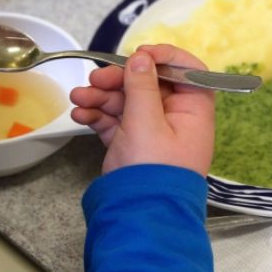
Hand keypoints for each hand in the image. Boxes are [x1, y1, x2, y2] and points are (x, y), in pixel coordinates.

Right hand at [70, 45, 214, 176]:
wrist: (139, 217)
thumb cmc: (152, 171)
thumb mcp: (147, 122)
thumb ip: (143, 86)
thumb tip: (143, 58)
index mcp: (192, 110)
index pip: (186, 71)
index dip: (164, 58)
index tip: (139, 54)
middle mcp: (175, 118)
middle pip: (148, 84)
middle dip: (119, 79)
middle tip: (95, 78)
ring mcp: (152, 132)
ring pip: (127, 102)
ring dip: (101, 96)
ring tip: (78, 98)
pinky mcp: (131, 144)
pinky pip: (114, 121)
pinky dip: (98, 115)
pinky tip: (80, 114)